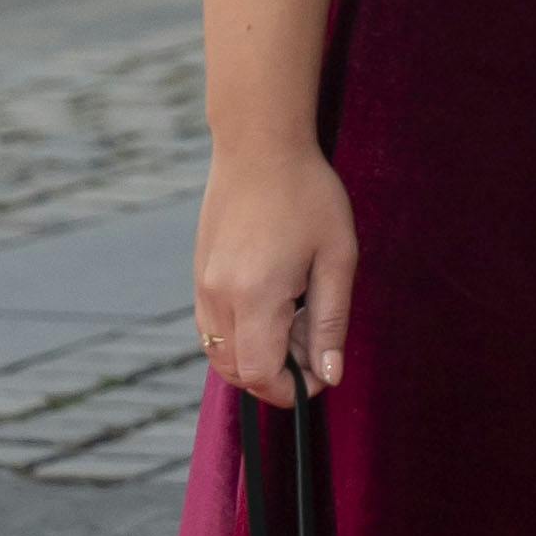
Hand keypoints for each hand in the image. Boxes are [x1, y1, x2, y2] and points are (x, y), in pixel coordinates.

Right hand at [195, 147, 357, 401]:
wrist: (259, 146)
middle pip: (237, 372)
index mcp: (255, 295)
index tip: (323, 373)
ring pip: (221, 354)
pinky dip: (242, 337)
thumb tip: (330, 375)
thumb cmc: (308, 195)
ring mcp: (202, 287)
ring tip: (297, 318)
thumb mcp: (337, 259)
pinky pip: (213, 329)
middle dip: (277, 375)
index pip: (260, 375)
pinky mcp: (198, 276)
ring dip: (258, 357)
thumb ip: (331, 323)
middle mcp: (219, 297)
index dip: (292, 389)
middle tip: (314, 340)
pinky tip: (276, 303)